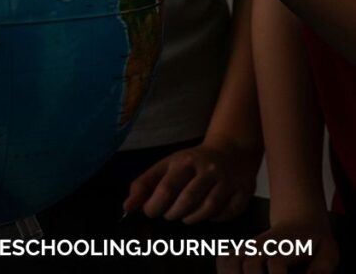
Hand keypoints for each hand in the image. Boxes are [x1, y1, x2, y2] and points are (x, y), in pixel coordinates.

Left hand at [123, 141, 257, 223]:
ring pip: (207, 210)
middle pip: (187, 200)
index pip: (167, 187)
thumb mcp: (167, 165)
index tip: (150, 212)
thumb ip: (145, 184)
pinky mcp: (243, 192)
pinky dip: (214, 219)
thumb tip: (126, 207)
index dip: (155, 205)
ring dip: (191, 218)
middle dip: (173, 213)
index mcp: (186, 161)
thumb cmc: (192, 162)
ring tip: (184, 216)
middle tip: (168, 214)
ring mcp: (227, 181)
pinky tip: (206, 214)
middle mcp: (208, 169)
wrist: (231, 150)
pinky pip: (227, 214)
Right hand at [216, 214, 338, 273]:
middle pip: (249, 263)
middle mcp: (263, 246)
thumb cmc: (314, 240)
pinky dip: (224, 270)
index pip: (275, 262)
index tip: (283, 272)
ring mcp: (250, 247)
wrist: (298, 217)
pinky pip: (224, 259)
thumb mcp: (328, 250)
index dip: (278, 273)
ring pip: (231, 261)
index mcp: (285, 246)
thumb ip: (323, 267)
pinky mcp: (243, 251)